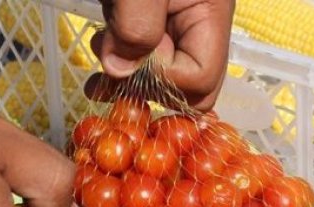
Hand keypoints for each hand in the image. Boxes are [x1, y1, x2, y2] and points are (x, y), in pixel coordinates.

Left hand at [90, 0, 234, 109]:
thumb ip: (136, 28)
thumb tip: (121, 71)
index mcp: (211, 12)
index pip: (201, 79)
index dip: (161, 79)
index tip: (129, 58)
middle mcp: (199, 25)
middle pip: (187, 87)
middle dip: (144, 85)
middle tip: (111, 65)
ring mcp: (176, 27)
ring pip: (161, 78)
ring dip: (126, 76)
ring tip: (102, 47)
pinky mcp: (152, 26)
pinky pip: (144, 63)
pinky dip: (119, 66)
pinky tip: (102, 54)